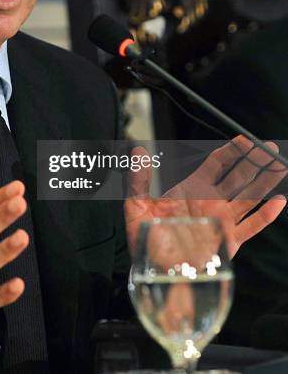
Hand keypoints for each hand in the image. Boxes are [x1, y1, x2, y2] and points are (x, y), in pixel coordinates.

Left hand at [125, 136, 286, 258]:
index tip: (244, 140)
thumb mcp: (137, 204)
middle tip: (268, 146)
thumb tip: (137, 151)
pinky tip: (279, 202)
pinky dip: (266, 215)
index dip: (231, 151)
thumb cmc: (145, 239)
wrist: (154, 271)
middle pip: (238, 176)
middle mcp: (210, 202)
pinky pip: (251, 226)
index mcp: (192, 190)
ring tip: (279, 164)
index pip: (216, 164)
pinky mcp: (228, 241)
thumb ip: (138, 177)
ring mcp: (222, 221)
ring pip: (249, 196)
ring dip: (265, 180)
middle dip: (254, 160)